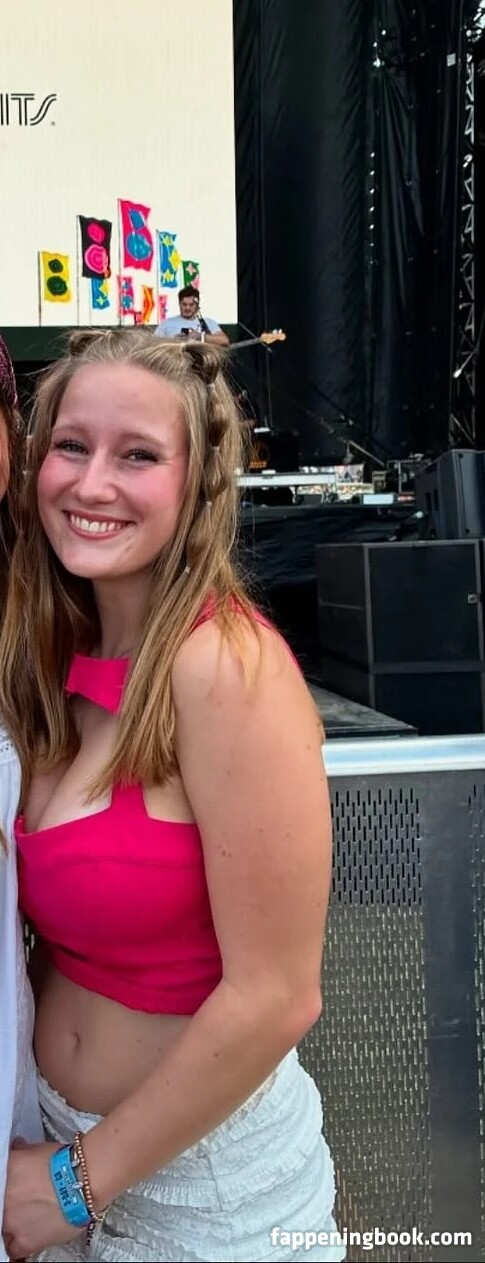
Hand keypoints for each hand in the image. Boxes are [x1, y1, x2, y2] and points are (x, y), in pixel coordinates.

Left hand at [3, 1141, 84, 1259]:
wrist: (82, 1181)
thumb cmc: (65, 1164)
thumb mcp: (36, 1149)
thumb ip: (21, 1151)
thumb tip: (18, 1148)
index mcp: (4, 1175)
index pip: (0, 1185)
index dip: (6, 1191)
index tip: (12, 1193)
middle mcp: (4, 1200)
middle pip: (2, 1208)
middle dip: (10, 1207)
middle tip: (22, 1205)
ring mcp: (12, 1222)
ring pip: (4, 1231)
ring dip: (11, 1227)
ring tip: (24, 1223)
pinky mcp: (26, 1241)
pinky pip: (14, 1250)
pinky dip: (17, 1247)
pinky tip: (25, 1241)